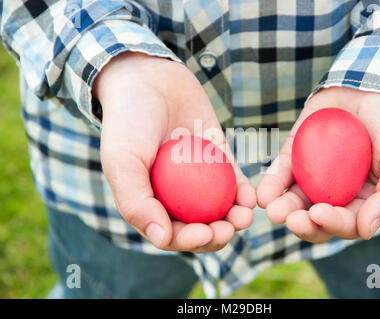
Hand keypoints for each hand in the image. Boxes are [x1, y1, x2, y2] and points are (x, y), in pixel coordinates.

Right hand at [93, 52, 255, 252]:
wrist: (149, 79)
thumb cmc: (128, 122)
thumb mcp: (122, 162)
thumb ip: (136, 202)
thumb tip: (161, 239)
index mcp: (150, 202)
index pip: (172, 233)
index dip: (189, 241)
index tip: (204, 233)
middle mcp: (175, 195)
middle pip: (200, 226)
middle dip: (217, 235)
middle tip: (229, 229)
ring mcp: (198, 178)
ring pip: (220, 208)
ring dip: (234, 218)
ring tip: (244, 217)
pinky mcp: (218, 159)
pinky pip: (234, 181)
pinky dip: (243, 192)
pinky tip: (251, 196)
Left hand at [257, 87, 379, 241]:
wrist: (372, 85)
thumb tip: (366, 231)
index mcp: (365, 201)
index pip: (346, 222)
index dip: (333, 223)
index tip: (319, 213)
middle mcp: (337, 194)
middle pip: (317, 220)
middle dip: (303, 224)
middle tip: (290, 219)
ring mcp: (314, 177)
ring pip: (295, 202)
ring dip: (282, 209)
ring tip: (272, 210)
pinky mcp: (295, 157)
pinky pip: (281, 175)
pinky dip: (271, 185)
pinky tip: (264, 194)